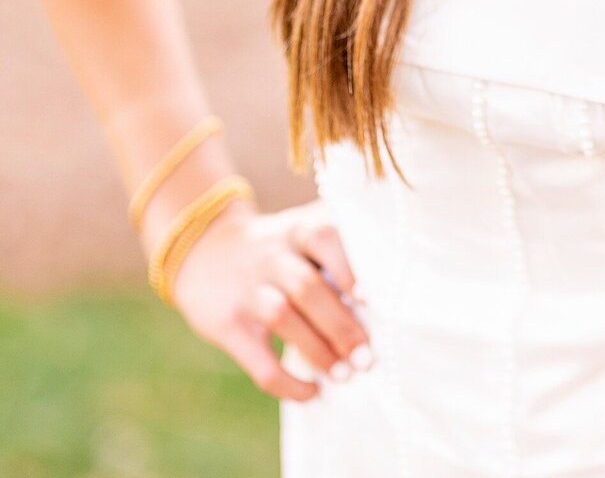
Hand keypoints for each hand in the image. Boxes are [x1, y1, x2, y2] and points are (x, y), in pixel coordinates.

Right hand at [168, 198, 374, 401]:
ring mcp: (247, 289)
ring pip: (283, 316)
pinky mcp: (228, 325)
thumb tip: (384, 298)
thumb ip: (335, 252)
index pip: (324, 236)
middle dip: (341, 325)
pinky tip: (311, 391)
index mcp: (297, 230)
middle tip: (367, 356)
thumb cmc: (277, 249)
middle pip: (308, 286)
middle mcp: (272, 255)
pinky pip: (258, 359)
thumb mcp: (299, 233)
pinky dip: (287, 382)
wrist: (203, 250)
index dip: (349, 265)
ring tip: (344, 374)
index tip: (372, 298)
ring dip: (318, 349)